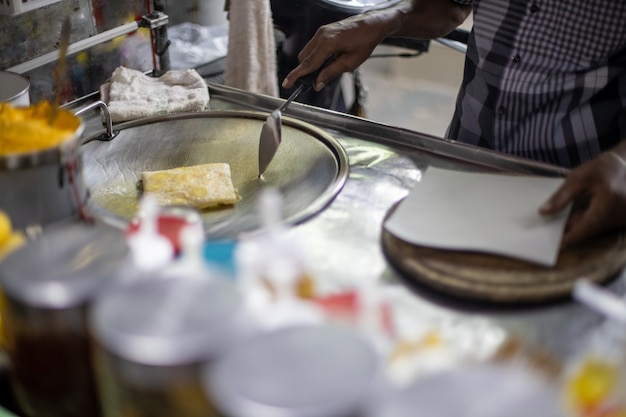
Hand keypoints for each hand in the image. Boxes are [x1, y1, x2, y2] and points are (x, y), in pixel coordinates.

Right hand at [281, 11, 396, 90]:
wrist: (372, 25)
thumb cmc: (364, 42)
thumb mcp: (349, 63)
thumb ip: (330, 73)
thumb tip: (317, 84)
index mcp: (327, 43)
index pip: (308, 64)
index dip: (296, 76)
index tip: (287, 84)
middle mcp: (321, 35)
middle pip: (304, 58)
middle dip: (306, 71)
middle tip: (314, 82)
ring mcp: (321, 32)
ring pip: (307, 52)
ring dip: (312, 64)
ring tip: (327, 70)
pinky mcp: (324, 31)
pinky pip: (313, 46)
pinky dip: (316, 56)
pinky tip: (329, 60)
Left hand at [540, 146, 625, 246]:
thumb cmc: (602, 169)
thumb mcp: (578, 178)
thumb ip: (561, 196)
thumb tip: (543, 212)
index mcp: (608, 202)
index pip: (588, 225)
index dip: (573, 237)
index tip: (557, 246)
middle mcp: (619, 213)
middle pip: (592, 230)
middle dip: (573, 232)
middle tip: (552, 232)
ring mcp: (623, 218)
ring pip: (597, 229)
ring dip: (581, 227)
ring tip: (563, 221)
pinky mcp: (623, 219)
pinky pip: (603, 226)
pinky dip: (590, 224)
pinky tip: (577, 217)